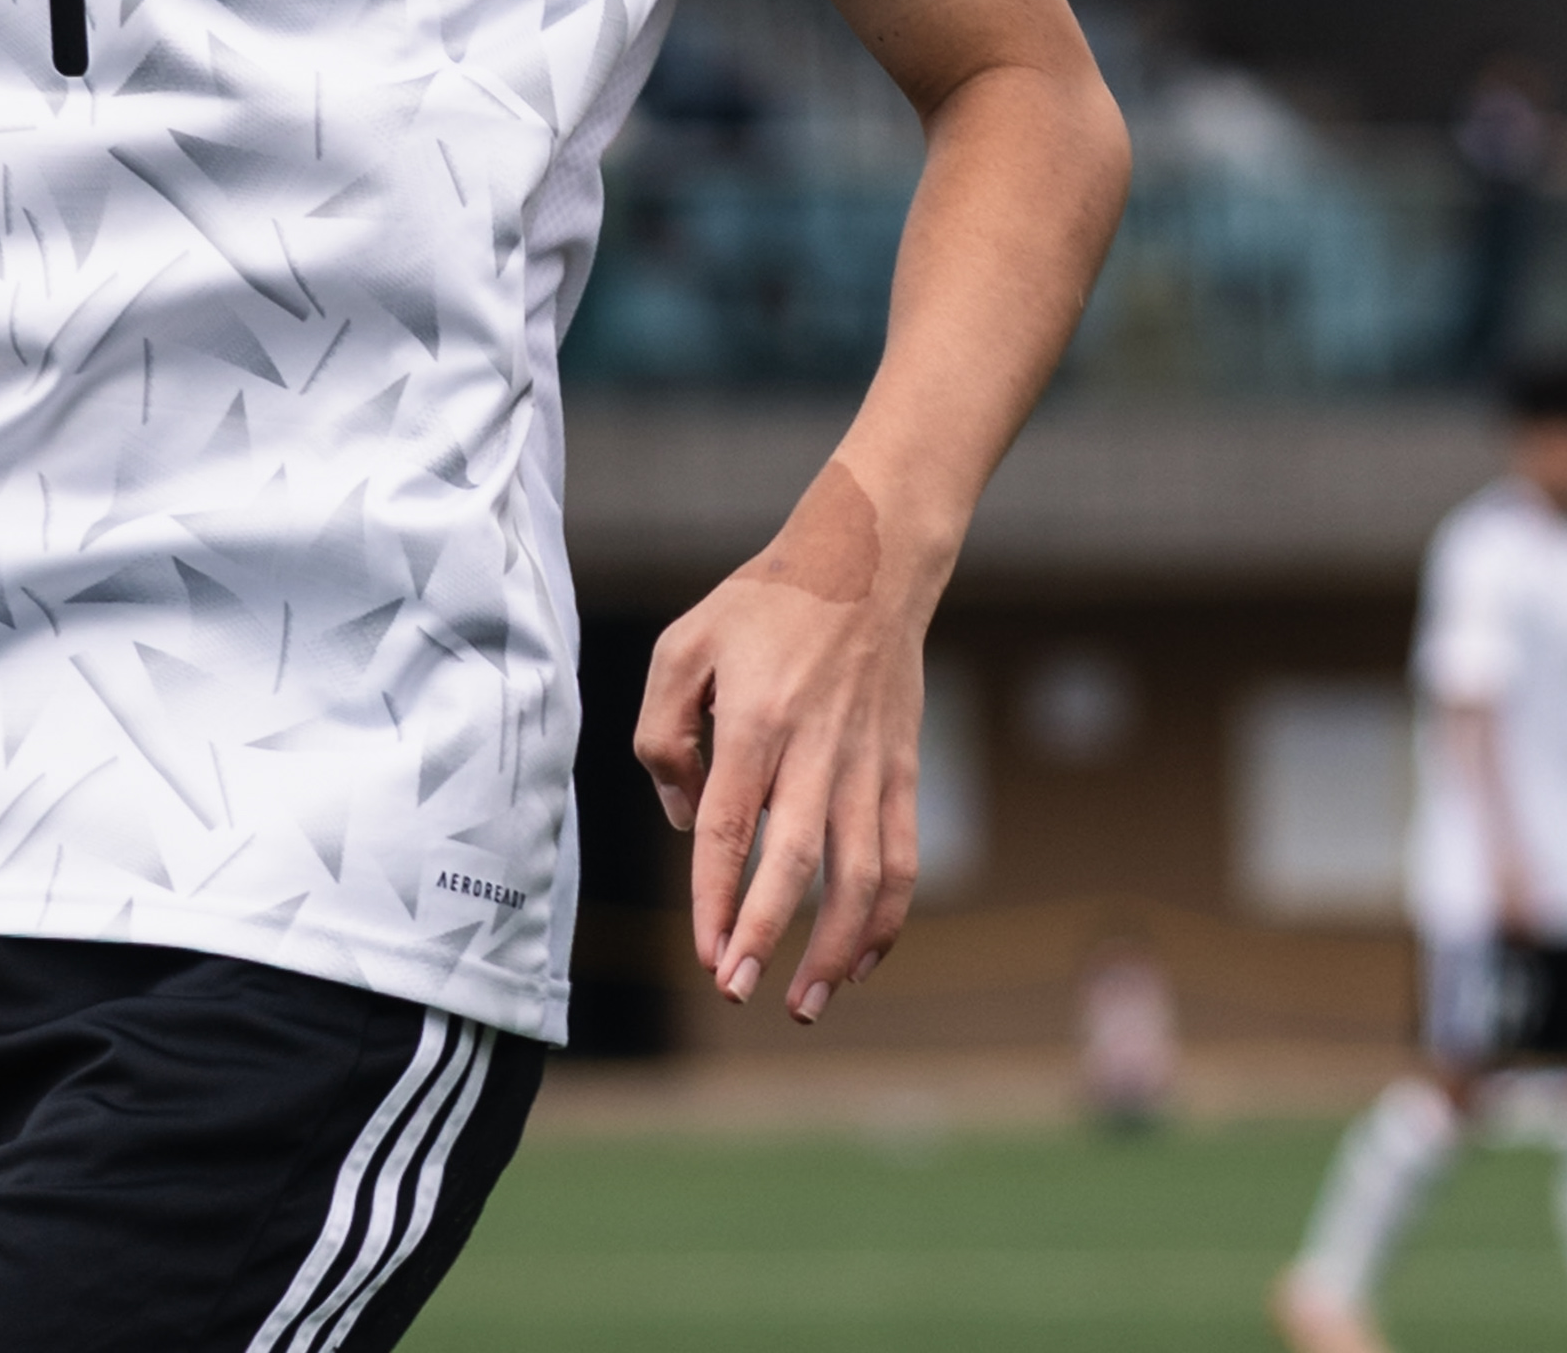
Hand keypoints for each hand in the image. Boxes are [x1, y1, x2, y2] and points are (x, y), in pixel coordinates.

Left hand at [635, 463, 925, 1026]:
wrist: (864, 562)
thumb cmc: (762, 607)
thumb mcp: (684, 645)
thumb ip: (663, 732)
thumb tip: (687, 821)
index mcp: (755, 719)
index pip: (730, 827)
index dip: (716, 898)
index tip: (705, 954)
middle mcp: (815, 749)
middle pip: (794, 861)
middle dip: (765, 935)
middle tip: (736, 992)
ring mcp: (867, 765)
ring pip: (861, 876)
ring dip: (834, 949)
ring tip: (803, 1004)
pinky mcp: (902, 772)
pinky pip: (902, 859)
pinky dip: (888, 920)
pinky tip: (861, 962)